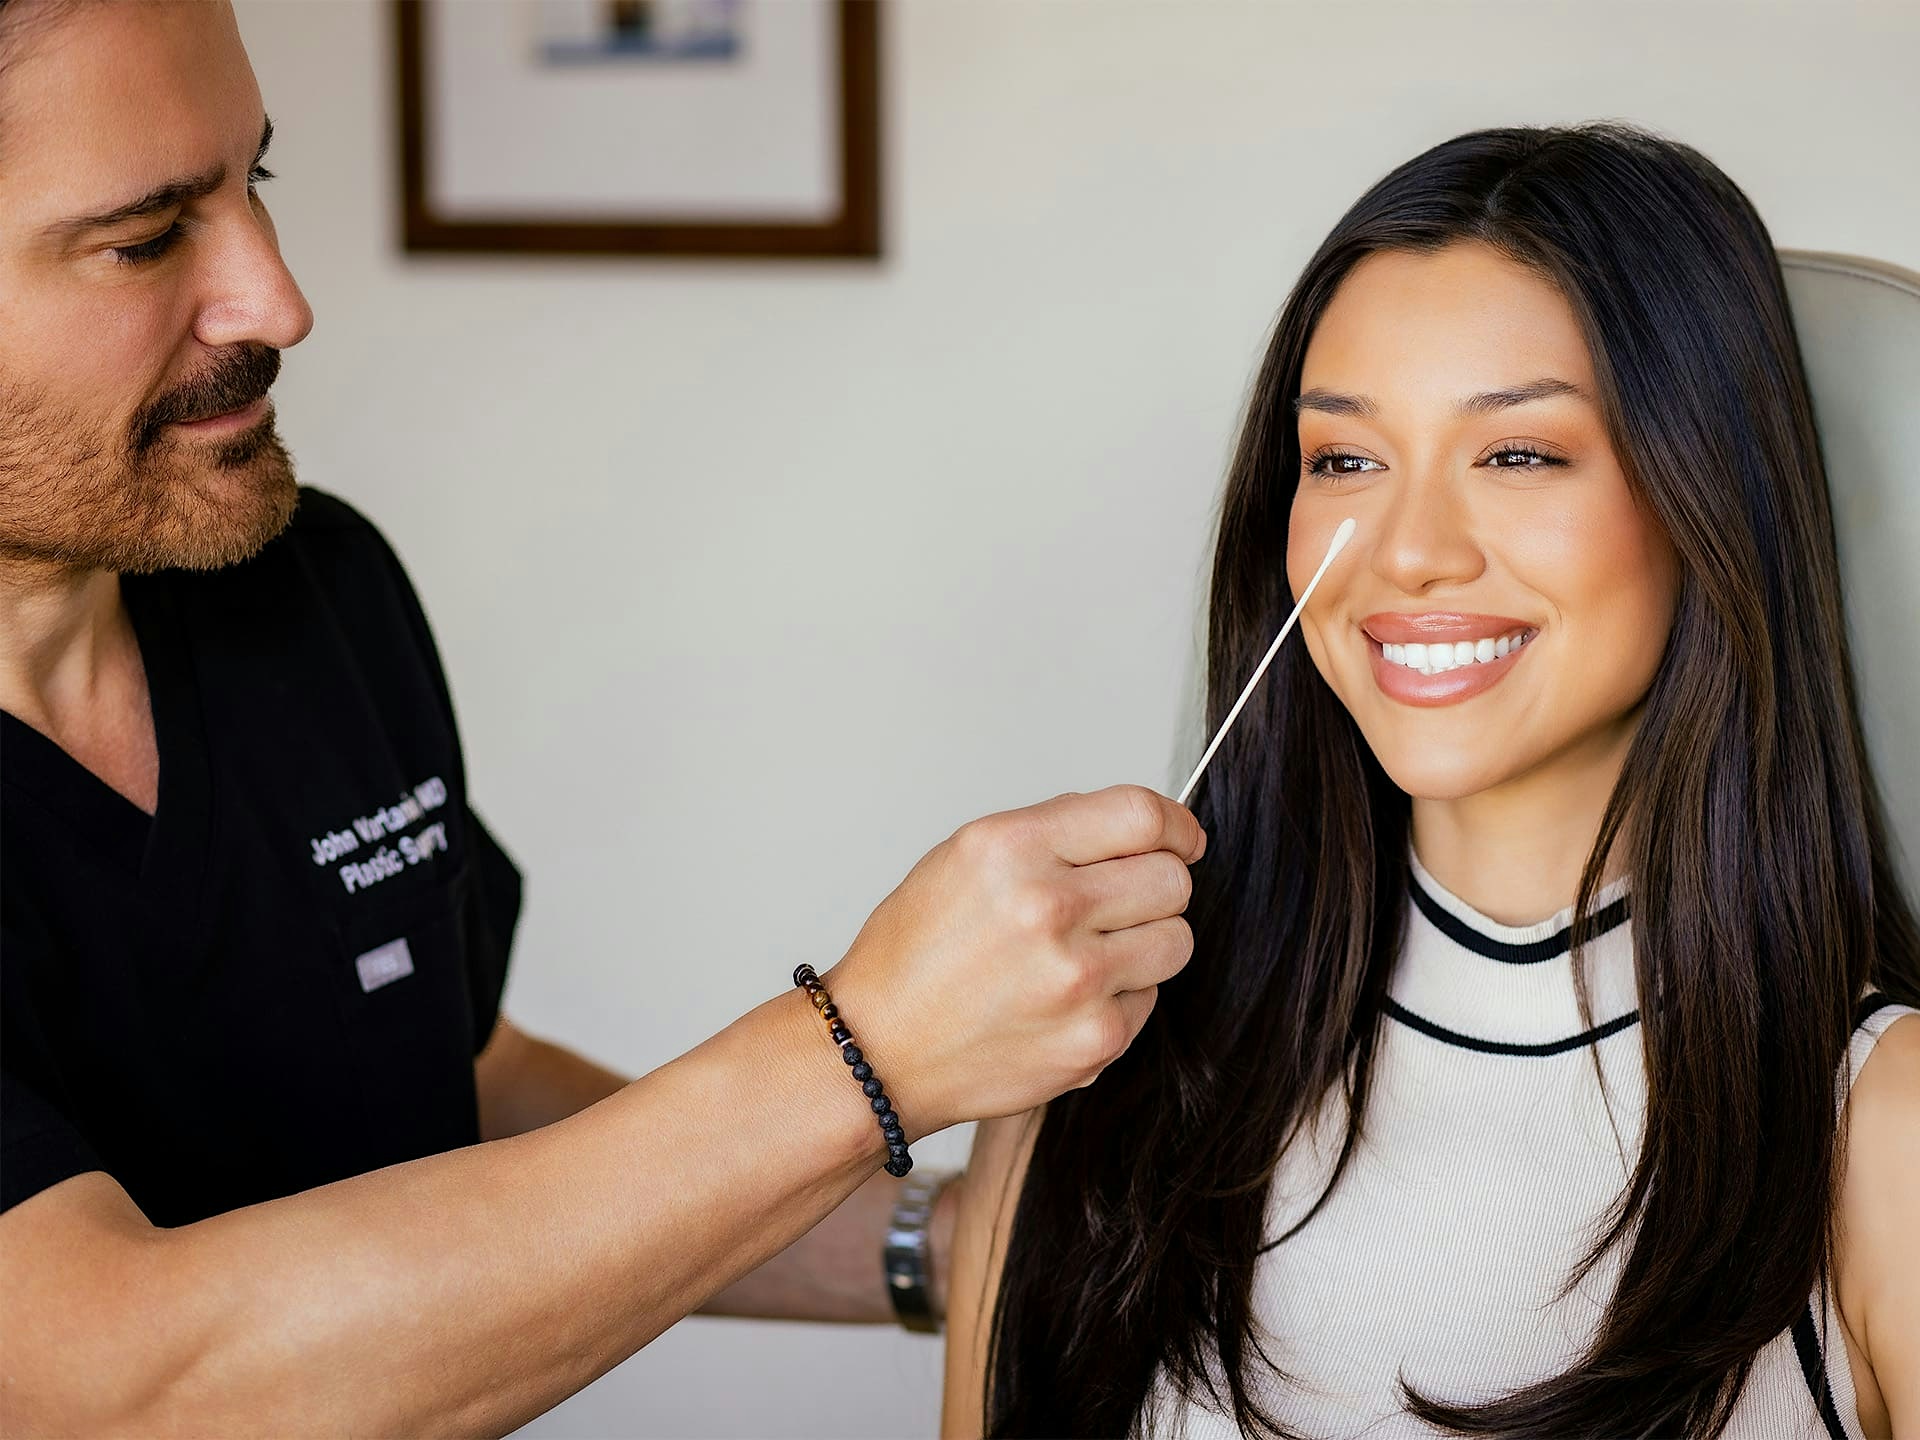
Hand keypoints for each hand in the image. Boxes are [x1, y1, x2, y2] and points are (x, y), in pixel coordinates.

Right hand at [824, 786, 1204, 1136]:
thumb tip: (1138, 828)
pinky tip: (1066, 1001)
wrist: (877, 1051)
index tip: (1180, 839)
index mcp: (1012, 848)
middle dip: (1156, 886)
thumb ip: (1054, 832)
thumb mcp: (964, 857)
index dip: (1174, 826)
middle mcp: (1047, 908)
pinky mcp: (1093, 1040)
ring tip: (1091, 954)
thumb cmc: (916, 955)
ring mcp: (1076, 980)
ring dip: (1145, 942)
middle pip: (1171, 880)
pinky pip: (1149, 999)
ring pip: (1175, 940)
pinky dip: (1119, 997)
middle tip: (1121, 904)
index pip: (1140, 816)